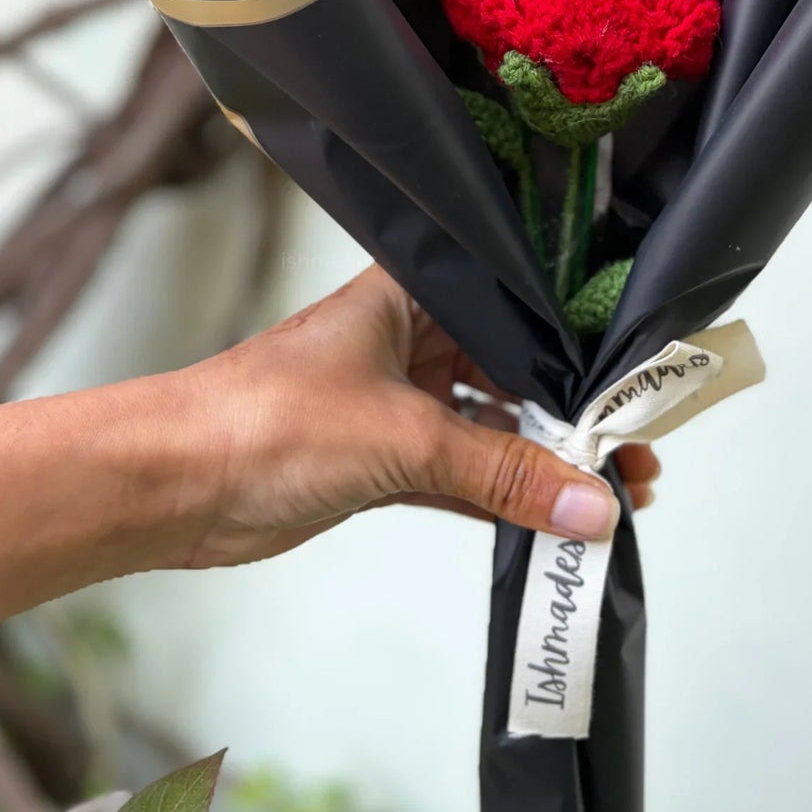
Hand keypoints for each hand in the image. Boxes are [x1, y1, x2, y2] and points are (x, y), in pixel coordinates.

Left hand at [176, 264, 658, 568]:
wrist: (173, 483)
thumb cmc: (268, 418)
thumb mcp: (405, 437)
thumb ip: (505, 475)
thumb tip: (594, 506)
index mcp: (413, 292)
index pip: (520, 305)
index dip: (582, 341)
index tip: (639, 379)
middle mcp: (410, 337)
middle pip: (516, 371)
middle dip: (575, 413)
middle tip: (639, 449)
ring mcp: (397, 401)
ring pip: (493, 429)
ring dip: (544, 463)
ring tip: (615, 492)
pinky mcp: (383, 461)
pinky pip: (464, 477)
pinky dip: (504, 499)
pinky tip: (555, 519)